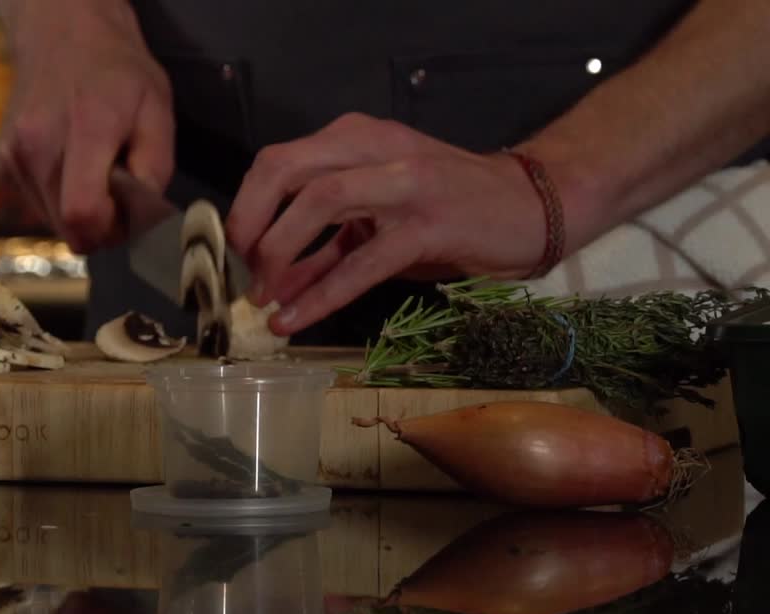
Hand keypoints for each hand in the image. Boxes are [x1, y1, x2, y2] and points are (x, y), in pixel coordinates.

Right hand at [0, 1, 173, 252]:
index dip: (109, 230)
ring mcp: (14, 154)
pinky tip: (68, 166)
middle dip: (99, 226)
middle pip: (67, 227)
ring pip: (51, 221)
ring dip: (76, 212)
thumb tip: (140, 216)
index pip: (82, 213)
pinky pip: (35, 205)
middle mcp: (39, 143)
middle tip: (117, 196)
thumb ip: (155, 168)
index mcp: (85, 127)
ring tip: (92, 173)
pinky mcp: (2, 163)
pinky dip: (57, 198)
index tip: (126, 213)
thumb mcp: (157, 110)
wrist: (62, 35)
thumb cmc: (117, 72)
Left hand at [225, 113, 548, 334]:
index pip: (278, 160)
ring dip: (280, 253)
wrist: (532, 207)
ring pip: (318, 203)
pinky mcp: (428, 225)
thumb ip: (324, 245)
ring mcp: (402, 184)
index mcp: (356, 139)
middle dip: (251, 223)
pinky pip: (361, 262)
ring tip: (263, 297)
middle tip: (243, 270)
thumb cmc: (449, 211)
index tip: (237, 251)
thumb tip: (271, 283)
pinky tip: (294, 319)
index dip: (247, 206)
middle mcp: (374, 148)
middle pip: (285, 170)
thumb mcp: (377, 219)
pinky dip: (320, 294)